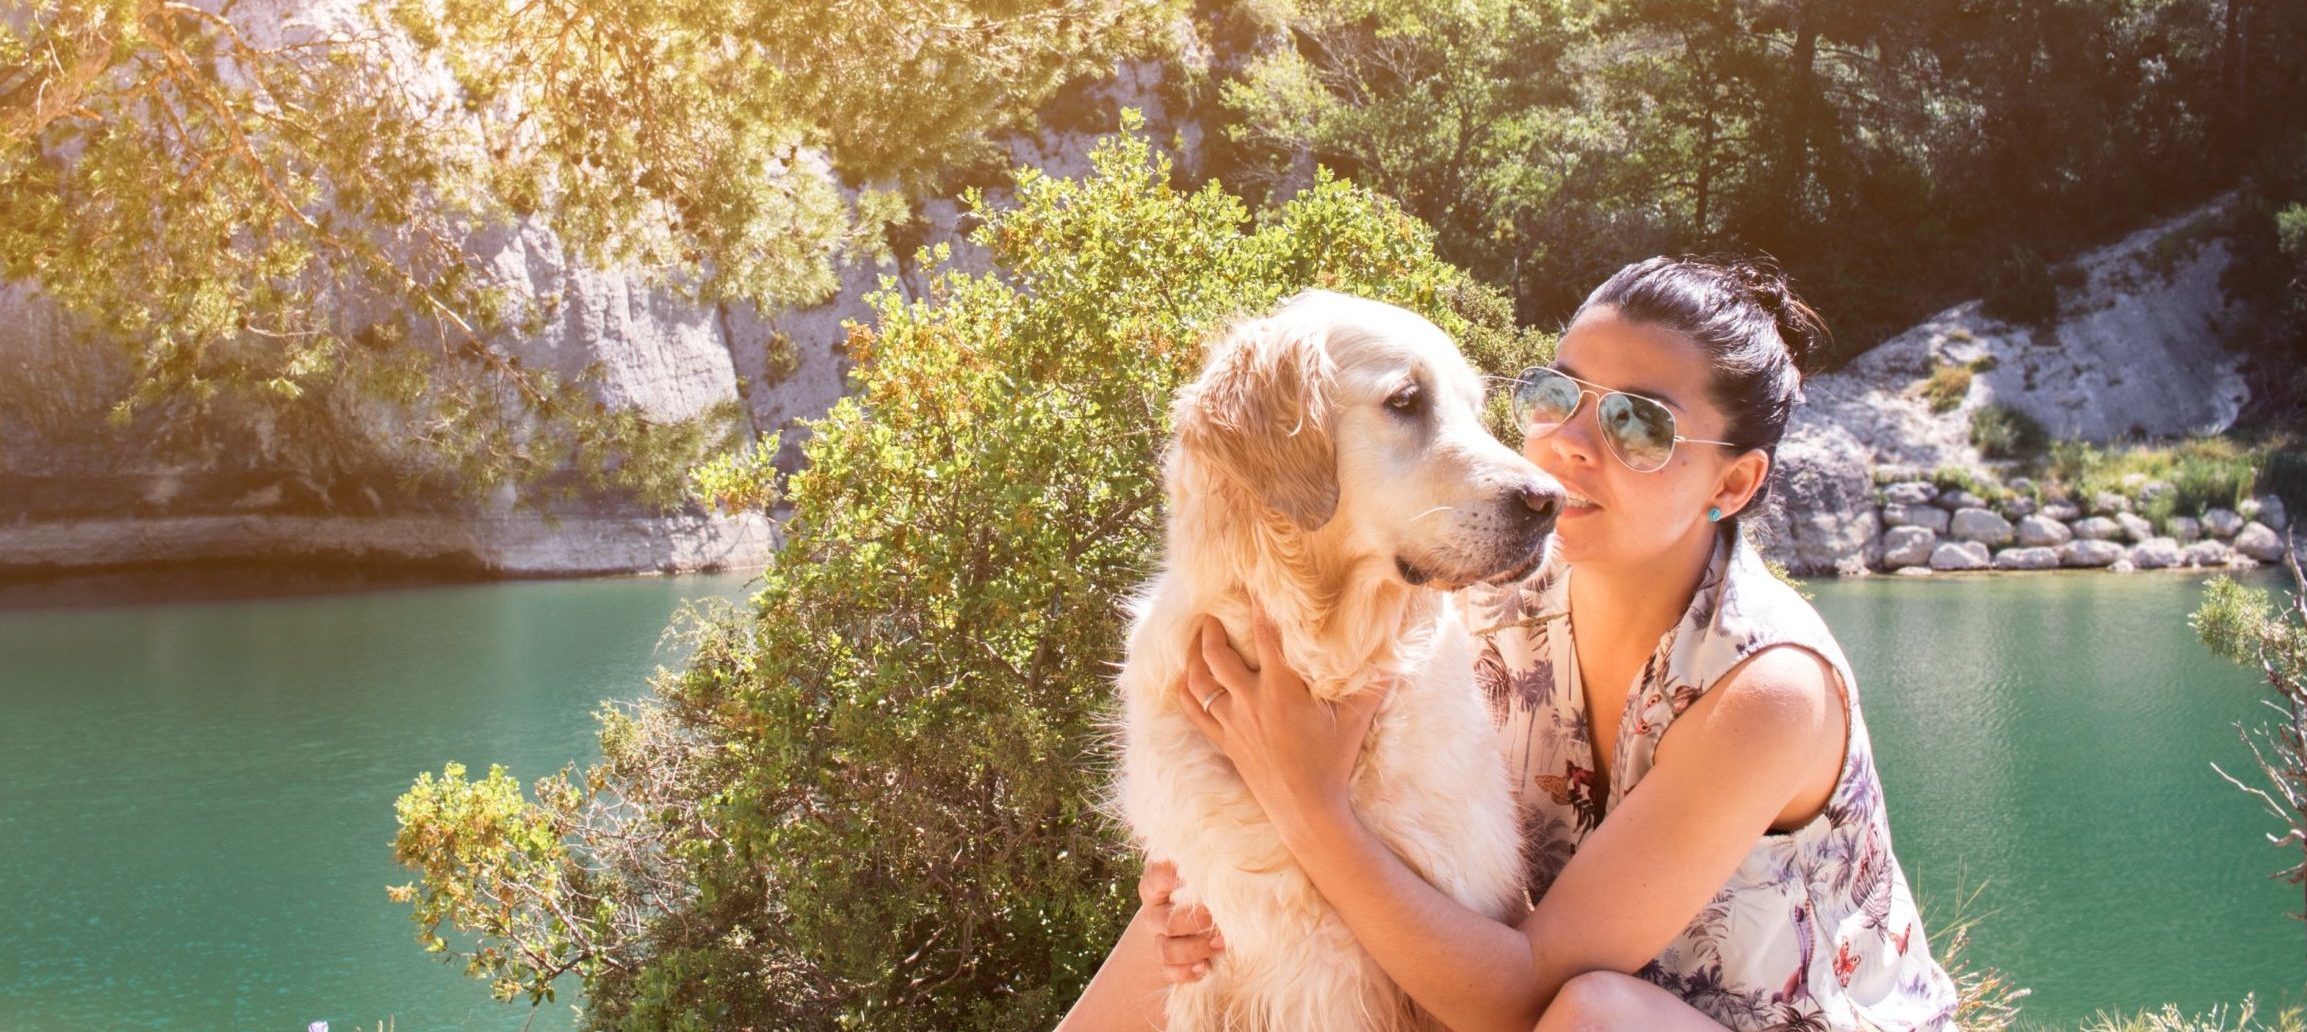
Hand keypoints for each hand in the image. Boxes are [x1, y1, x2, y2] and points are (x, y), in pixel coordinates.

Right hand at [1139, 859, 1223, 983]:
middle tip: (1219, 920)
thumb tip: (1234, 863)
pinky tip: (1206, 967)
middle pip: (1165, 921)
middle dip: (1196, 923)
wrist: (1200, 911)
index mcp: (1157, 882)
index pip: (1157, 876)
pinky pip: (1168, 971)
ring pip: (1165, 949)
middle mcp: (1154, 910)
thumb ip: (1212, 866)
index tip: (1200, 879)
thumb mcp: (1206, 870)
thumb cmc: (1208, 883)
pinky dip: (1187, 972)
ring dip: (1195, 949)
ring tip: (1221, 944)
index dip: (1175, 879)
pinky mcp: (1166, 961)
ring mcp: (1159, 937)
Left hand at [1177, 601, 1385, 847]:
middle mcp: (1251, 700)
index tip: (1251, 587)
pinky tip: (1183, 679)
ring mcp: (1233, 722)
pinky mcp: (1224, 742)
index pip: (1265, 636)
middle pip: (1218, 655)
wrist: (1307, 810)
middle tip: (1211, 612)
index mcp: (1282, 688)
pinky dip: (1186, 693)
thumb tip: (1395, 654)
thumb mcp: (1355, 720)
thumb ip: (1372, 683)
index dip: (1257, 608)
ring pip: (1200, 681)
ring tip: (1196, 638)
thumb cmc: (1333, 762)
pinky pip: (1195, 712)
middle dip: (1211, 630)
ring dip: (1194, 656)